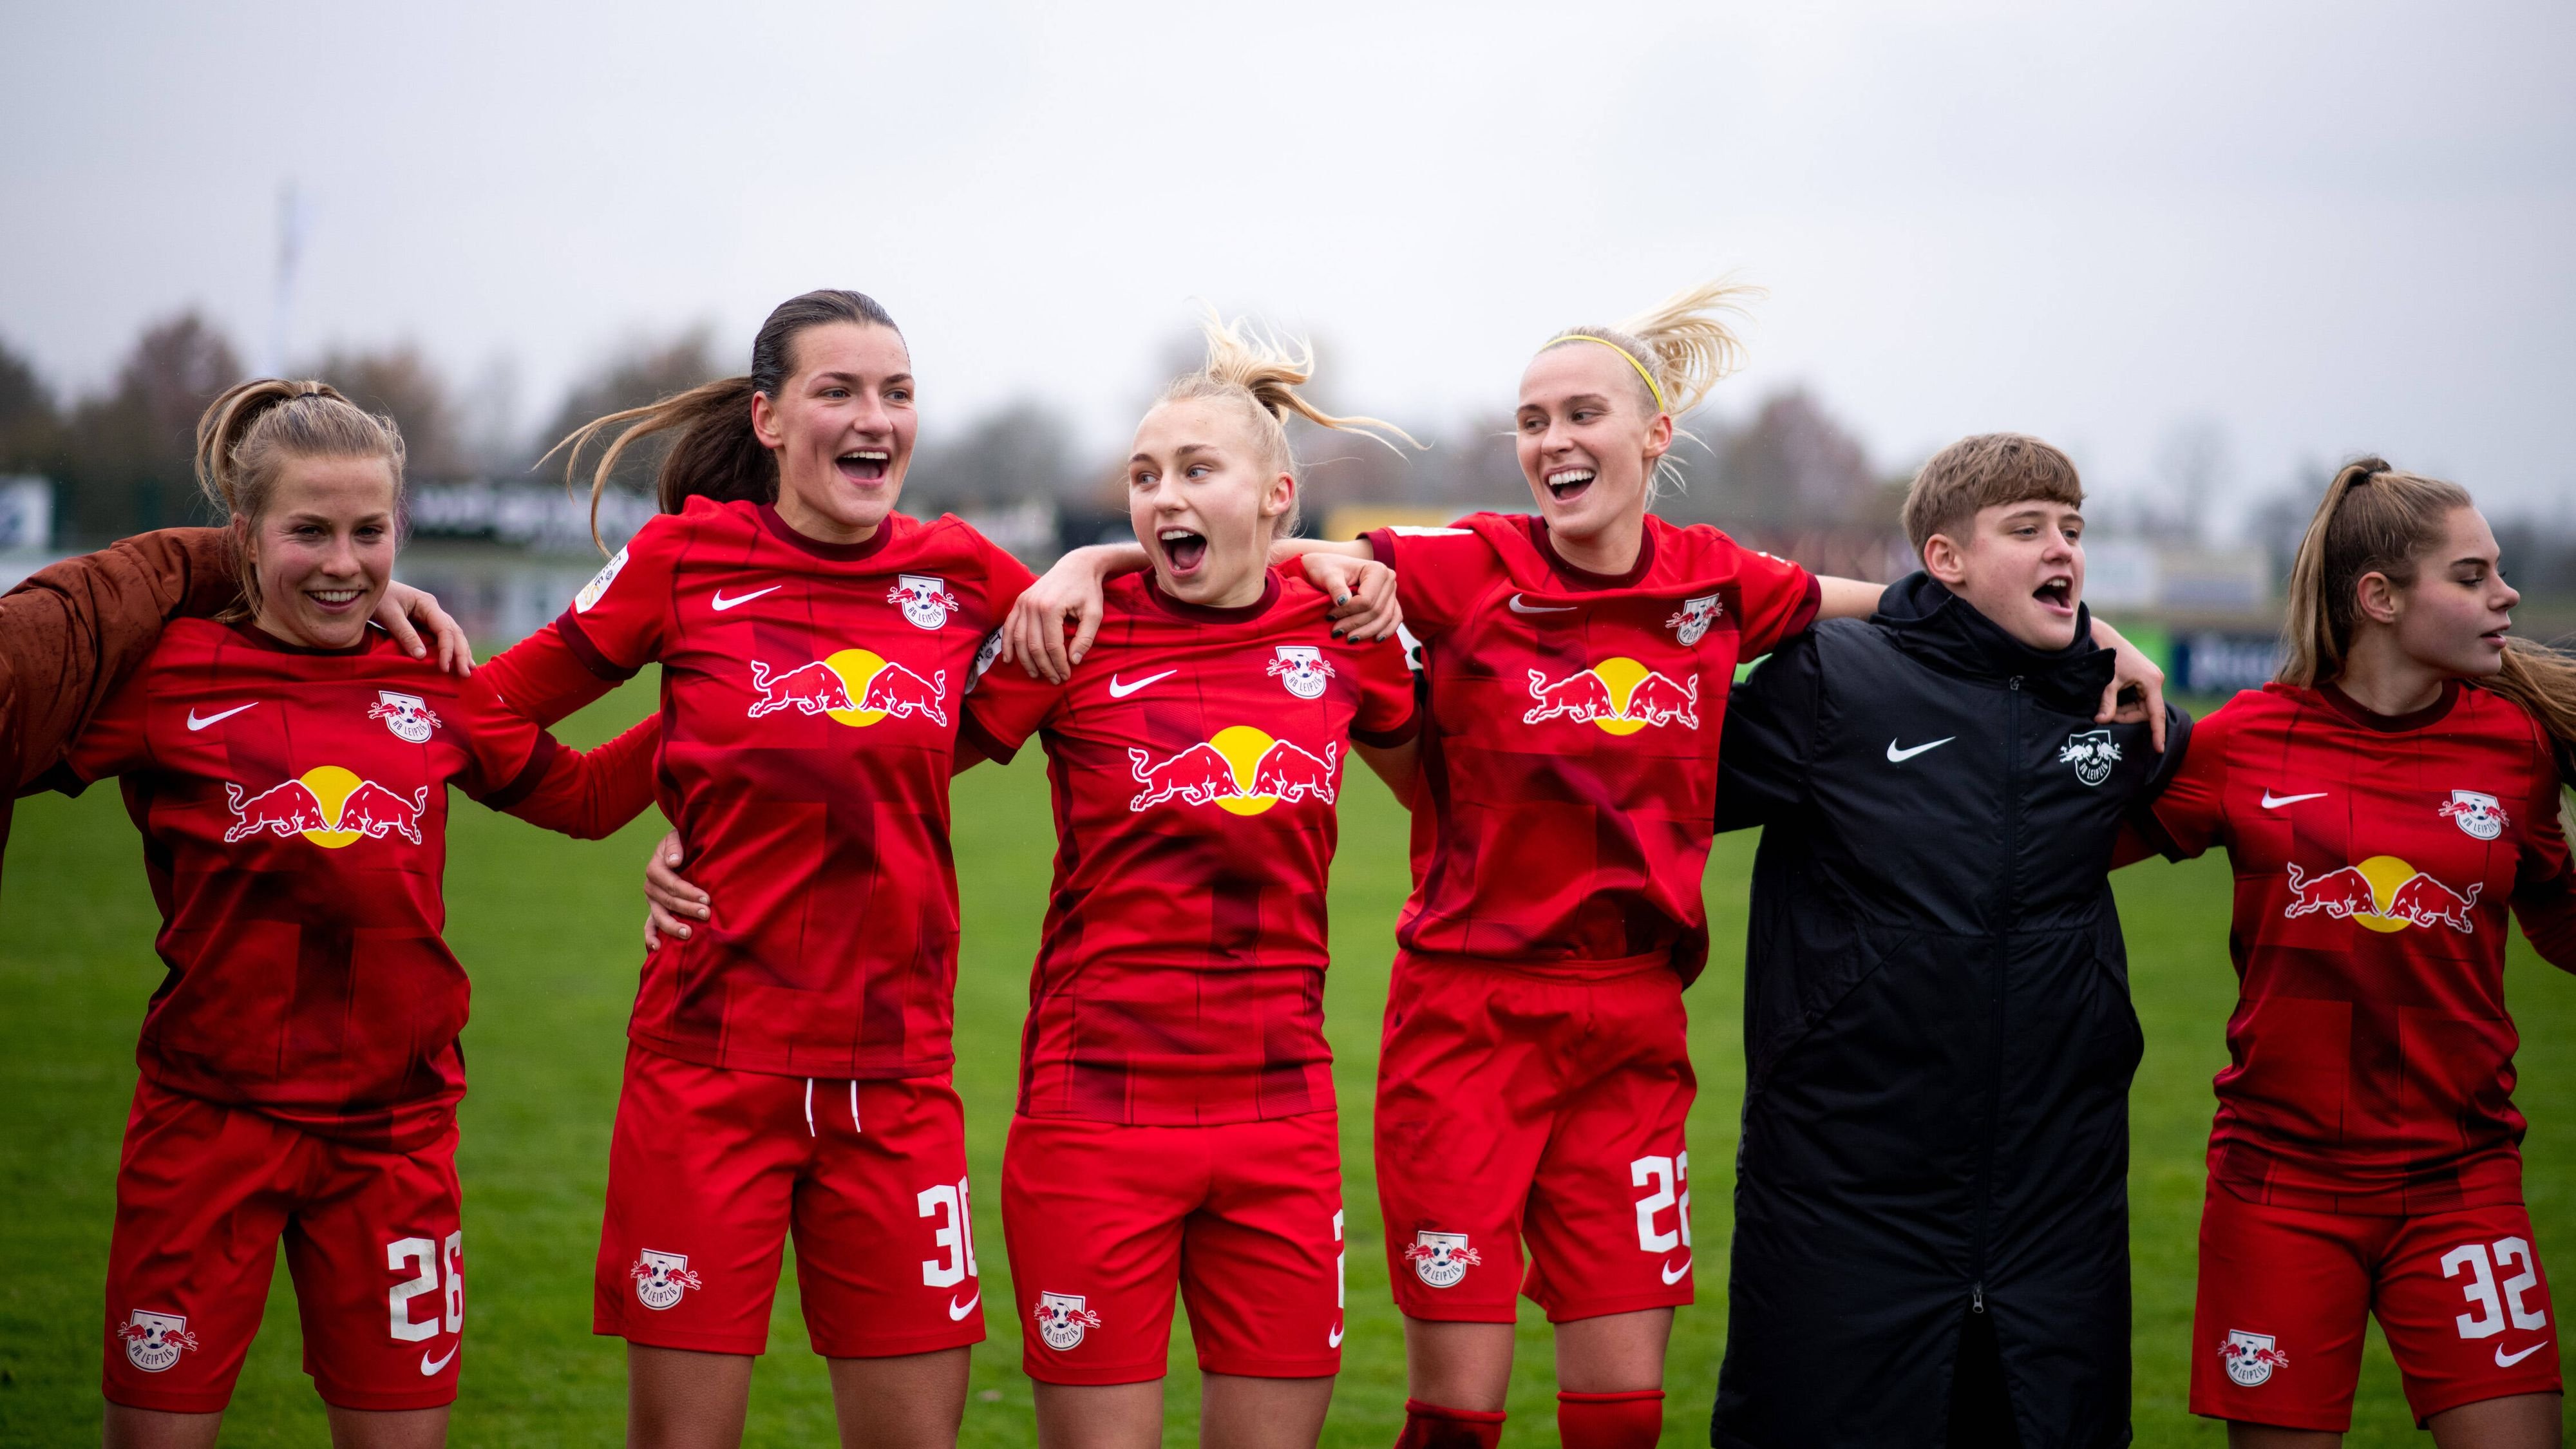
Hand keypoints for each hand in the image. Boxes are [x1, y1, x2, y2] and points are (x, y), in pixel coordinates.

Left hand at [377, 582, 472, 675]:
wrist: (366, 588)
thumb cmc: (377, 598)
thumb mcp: (389, 615)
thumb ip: (405, 634)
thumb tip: (422, 657)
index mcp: (427, 604)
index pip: (445, 629)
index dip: (447, 650)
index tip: (444, 668)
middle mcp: (433, 610)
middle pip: (455, 632)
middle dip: (461, 653)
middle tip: (465, 674)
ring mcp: (431, 616)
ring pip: (452, 635)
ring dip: (460, 652)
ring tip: (468, 670)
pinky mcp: (424, 623)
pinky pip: (442, 638)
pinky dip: (450, 650)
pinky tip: (455, 661)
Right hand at [642, 830, 708, 950]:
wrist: (679, 849)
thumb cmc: (683, 843)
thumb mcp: (677, 837)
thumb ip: (675, 846)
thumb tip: (675, 862)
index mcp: (655, 868)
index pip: (671, 883)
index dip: (688, 891)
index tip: (706, 898)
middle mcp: (651, 887)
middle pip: (668, 901)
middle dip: (688, 908)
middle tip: (706, 914)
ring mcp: (652, 901)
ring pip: (659, 916)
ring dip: (673, 926)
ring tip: (688, 933)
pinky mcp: (654, 911)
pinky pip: (649, 926)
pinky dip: (651, 937)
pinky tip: (657, 948)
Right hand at [1001, 548, 1115, 683]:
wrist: (1077, 566)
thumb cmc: (1088, 590)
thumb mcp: (1095, 614)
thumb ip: (1085, 638)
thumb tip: (1073, 661)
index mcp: (1052, 607)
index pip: (1053, 645)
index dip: (1059, 664)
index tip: (1066, 675)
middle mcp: (1033, 604)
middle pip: (1034, 646)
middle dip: (1045, 666)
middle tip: (1055, 679)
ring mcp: (1023, 602)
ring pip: (1019, 640)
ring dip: (1026, 661)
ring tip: (1036, 674)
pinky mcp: (1019, 602)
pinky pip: (1009, 627)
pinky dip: (1007, 645)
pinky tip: (1009, 660)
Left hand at [1301, 554, 1402, 643]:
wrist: (1329, 567)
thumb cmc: (1326, 568)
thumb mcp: (1327, 575)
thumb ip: (1335, 587)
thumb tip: (1343, 602)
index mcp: (1376, 569)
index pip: (1367, 599)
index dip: (1349, 611)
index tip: (1330, 616)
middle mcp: (1389, 579)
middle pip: (1376, 610)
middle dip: (1355, 624)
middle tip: (1335, 631)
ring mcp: (1391, 591)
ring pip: (1385, 618)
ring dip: (1367, 631)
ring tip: (1349, 638)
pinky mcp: (1391, 601)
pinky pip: (1394, 619)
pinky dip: (1386, 630)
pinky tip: (1376, 639)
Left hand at [2091, 619, 2167, 750]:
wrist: (2105, 638)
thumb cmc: (2109, 657)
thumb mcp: (2108, 683)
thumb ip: (2107, 704)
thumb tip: (2101, 721)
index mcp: (2152, 682)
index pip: (2156, 714)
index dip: (2157, 733)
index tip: (2159, 748)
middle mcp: (2156, 681)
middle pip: (2146, 712)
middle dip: (2127, 717)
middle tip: (2106, 715)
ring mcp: (2151, 680)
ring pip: (2141, 706)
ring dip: (2125, 710)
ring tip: (2107, 704)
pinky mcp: (2145, 679)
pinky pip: (2139, 699)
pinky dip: (2126, 703)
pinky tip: (2114, 699)